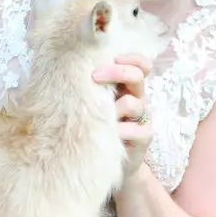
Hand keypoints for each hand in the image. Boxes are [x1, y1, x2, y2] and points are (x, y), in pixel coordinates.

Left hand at [93, 54, 153, 179]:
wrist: (104, 159)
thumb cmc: (97, 125)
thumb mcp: (95, 101)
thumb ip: (93, 85)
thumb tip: (70, 64)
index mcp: (128, 85)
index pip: (140, 63)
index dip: (129, 57)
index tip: (110, 58)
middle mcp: (138, 97)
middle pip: (138, 75)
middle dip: (116, 72)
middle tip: (94, 76)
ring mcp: (143, 117)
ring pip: (133, 103)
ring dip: (114, 108)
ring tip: (101, 118)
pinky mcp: (145, 137)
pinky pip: (135, 129)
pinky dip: (119, 132)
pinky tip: (110, 136)